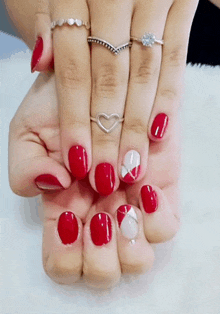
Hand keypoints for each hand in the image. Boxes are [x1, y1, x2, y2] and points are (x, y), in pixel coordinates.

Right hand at [9, 72, 178, 287]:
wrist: (96, 79)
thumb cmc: (60, 107)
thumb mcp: (27, 132)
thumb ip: (25, 167)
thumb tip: (54, 185)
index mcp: (62, 210)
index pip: (63, 264)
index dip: (67, 254)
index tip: (71, 213)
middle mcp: (97, 214)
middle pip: (102, 272)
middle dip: (102, 256)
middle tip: (102, 215)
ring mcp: (130, 204)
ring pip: (137, 259)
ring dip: (130, 241)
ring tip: (123, 203)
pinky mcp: (160, 189)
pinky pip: (165, 227)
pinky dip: (156, 218)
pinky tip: (144, 187)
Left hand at [31, 0, 202, 195]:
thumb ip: (50, 20)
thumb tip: (43, 68)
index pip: (73, 67)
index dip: (74, 118)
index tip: (78, 160)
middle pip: (109, 78)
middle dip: (106, 133)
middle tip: (107, 178)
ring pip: (143, 74)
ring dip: (135, 125)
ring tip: (131, 165)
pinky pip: (175, 56)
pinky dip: (166, 96)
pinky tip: (159, 130)